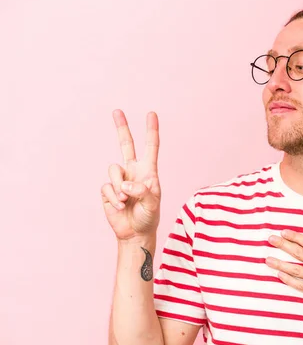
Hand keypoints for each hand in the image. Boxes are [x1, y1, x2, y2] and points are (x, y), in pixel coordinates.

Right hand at [101, 110, 161, 240]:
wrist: (134, 233)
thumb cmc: (148, 217)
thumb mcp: (153, 204)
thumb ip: (143, 191)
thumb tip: (126, 183)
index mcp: (149, 172)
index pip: (151, 147)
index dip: (151, 131)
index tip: (152, 114)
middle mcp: (133, 172)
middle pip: (126, 145)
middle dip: (122, 128)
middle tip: (117, 111)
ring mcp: (120, 180)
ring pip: (113, 170)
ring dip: (119, 187)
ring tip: (127, 201)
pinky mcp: (108, 190)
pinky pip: (107, 187)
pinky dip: (114, 198)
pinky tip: (120, 206)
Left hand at [265, 218, 302, 320]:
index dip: (296, 237)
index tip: (284, 232)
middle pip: (299, 253)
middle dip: (283, 245)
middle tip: (270, 239)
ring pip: (296, 269)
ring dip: (280, 263)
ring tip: (267, 259)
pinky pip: (300, 285)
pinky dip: (289, 280)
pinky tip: (279, 275)